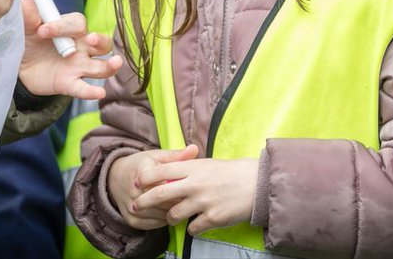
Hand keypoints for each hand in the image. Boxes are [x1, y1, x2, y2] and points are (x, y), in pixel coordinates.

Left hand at [17, 0, 123, 97]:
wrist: (21, 66)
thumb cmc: (30, 40)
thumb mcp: (26, 28)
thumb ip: (28, 16)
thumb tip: (26, 1)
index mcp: (71, 29)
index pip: (76, 24)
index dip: (61, 26)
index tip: (42, 31)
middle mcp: (82, 47)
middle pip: (102, 43)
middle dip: (100, 40)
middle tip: (90, 39)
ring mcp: (79, 66)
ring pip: (102, 66)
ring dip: (110, 65)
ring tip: (115, 62)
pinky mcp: (70, 84)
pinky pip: (84, 88)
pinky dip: (92, 91)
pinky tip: (99, 93)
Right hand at [108, 145, 199, 228]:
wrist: (115, 178)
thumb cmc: (140, 165)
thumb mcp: (157, 156)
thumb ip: (176, 155)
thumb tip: (195, 149)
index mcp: (143, 173)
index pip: (169, 185)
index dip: (181, 187)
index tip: (190, 187)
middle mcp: (135, 192)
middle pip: (166, 202)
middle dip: (179, 201)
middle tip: (189, 198)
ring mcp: (133, 208)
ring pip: (162, 215)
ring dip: (174, 212)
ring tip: (181, 205)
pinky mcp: (132, 220)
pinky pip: (155, 224)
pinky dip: (164, 219)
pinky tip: (168, 211)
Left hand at [133, 155, 258, 235]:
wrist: (256, 184)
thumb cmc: (231, 172)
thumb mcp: (208, 164)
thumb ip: (188, 168)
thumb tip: (167, 173)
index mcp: (194, 168)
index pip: (161, 171)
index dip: (145, 178)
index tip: (137, 183)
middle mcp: (195, 184)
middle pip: (160, 194)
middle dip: (144, 201)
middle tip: (136, 206)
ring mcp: (203, 202)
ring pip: (173, 215)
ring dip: (170, 218)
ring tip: (172, 217)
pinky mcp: (212, 218)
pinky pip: (192, 228)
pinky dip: (192, 228)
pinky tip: (196, 223)